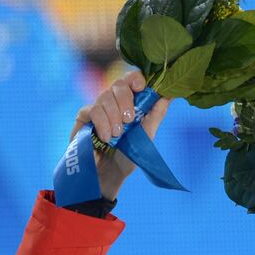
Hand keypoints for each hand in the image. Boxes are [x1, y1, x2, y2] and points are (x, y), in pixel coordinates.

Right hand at [68, 69, 170, 200]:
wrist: (109, 177)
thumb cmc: (128, 156)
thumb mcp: (146, 135)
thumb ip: (156, 114)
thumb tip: (170, 93)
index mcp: (130, 102)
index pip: (132, 79)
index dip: (136, 78)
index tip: (140, 87)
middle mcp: (114, 101)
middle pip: (119, 83)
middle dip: (125, 99)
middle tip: (129, 120)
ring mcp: (98, 107)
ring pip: (105, 96)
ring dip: (113, 115)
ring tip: (117, 135)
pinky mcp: (83, 117)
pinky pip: (92, 110)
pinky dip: (101, 122)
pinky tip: (106, 137)